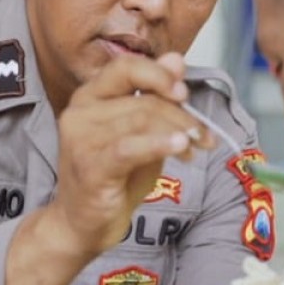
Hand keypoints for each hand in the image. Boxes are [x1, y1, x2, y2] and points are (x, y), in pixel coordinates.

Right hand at [50, 52, 214, 254]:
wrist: (83, 224)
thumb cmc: (112, 177)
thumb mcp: (140, 132)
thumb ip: (155, 96)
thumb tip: (176, 59)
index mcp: (89, 96)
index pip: (126, 67)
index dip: (159, 75)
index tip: (185, 93)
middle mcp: (80, 111)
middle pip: (143, 100)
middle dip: (182, 117)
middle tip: (203, 136)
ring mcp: (81, 139)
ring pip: (142, 121)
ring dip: (178, 133)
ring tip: (194, 150)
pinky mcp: (90, 166)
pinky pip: (131, 147)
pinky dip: (160, 144)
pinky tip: (181, 147)